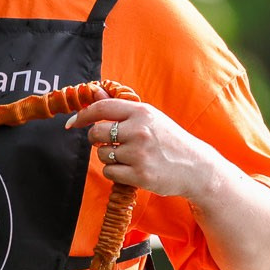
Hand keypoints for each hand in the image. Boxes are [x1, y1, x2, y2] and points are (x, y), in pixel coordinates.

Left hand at [67, 96, 226, 202]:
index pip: (102, 108)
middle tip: (109, 143)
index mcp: (142, 112)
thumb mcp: (151, 119)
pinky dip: (115, 172)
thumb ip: (122, 109)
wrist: (196, 167)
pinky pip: (109, 172)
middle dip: (97, 140)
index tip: (73, 122)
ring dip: (109, 157)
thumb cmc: (170, 141)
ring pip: (102, 154)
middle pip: (97, 133)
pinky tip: (131, 169)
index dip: (83, 114)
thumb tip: (94, 93)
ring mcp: (139, 154)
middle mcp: (139, 131)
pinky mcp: (140, 175)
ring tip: (128, 158)